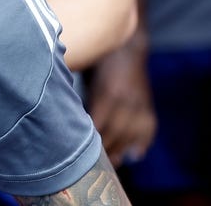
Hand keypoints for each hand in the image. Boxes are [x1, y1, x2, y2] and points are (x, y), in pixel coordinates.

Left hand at [84, 31, 155, 166]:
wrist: (128, 45)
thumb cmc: (97, 59)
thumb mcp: (85, 73)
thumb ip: (77, 94)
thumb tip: (61, 118)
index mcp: (109, 93)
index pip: (97, 126)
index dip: (87, 140)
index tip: (74, 151)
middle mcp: (128, 101)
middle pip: (115, 136)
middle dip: (102, 151)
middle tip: (88, 164)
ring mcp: (141, 105)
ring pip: (131, 137)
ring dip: (120, 152)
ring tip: (109, 163)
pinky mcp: (149, 106)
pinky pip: (148, 130)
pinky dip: (142, 144)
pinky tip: (133, 155)